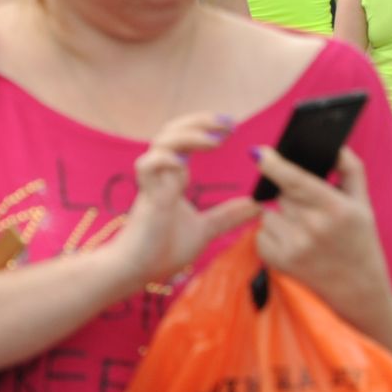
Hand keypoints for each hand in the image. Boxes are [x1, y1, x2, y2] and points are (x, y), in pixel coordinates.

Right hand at [104, 113, 259, 291]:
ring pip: (162, 143)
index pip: (184, 140)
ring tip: (215, 139)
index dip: (205, 128)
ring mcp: (152, 185)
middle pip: (172, 132)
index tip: (231, 127)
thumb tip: (256, 206)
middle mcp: (161, 176)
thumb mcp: (204, 230)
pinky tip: (182, 162)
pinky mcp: (147, 198)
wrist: (135, 270)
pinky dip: (163, 159)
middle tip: (229, 123)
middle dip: (199, 121)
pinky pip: (147, 166)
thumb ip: (226, 216)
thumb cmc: (161, 251)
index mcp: (172, 179)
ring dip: (188, 135)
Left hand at [254, 145, 391, 332]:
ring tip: (306, 231)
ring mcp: (293, 246)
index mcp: (337, 209)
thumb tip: (333, 146)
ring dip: (281, 217)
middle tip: (310, 211)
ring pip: (269, 213)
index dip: (274, 164)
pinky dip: (273, 235)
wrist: (358, 292)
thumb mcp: (364, 205)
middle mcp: (314, 228)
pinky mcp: (277, 261)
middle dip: (290, 196)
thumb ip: (351, 171)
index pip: (296, 181)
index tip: (258, 152)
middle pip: (281, 195)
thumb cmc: (361, 243)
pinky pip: (261, 233)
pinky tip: (295, 245)